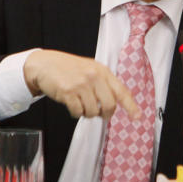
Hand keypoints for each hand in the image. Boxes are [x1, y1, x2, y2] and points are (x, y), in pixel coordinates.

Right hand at [23, 49, 138, 118]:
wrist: (45, 64)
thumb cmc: (68, 68)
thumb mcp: (90, 69)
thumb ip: (103, 83)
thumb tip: (114, 103)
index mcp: (103, 71)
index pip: (121, 91)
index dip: (131, 106)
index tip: (137, 117)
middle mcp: (94, 77)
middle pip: (109, 105)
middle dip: (105, 114)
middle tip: (100, 114)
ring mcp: (81, 84)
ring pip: (92, 111)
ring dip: (88, 113)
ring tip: (82, 106)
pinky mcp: (68, 92)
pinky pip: (78, 112)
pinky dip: (76, 113)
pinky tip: (72, 105)